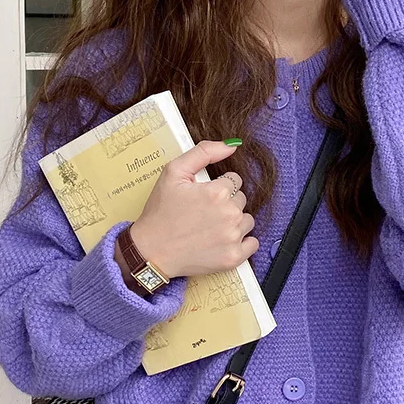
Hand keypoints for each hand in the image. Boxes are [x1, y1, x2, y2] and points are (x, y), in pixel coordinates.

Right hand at [128, 140, 258, 278]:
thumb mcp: (173, 172)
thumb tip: (232, 145)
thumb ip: (204, 153)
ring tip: (212, 228)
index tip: (204, 197)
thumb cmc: (160, 212)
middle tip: (204, 213)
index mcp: (217, 193)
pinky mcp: (233, 258)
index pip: (234, 181)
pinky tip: (225, 241)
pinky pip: (252, 244)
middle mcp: (229, 215)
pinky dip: (243, 242)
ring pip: (247, 221)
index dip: (218, 187)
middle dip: (226, 203)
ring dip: (234, 222)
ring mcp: (232, 238)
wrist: (151, 250)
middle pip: (241, 200)